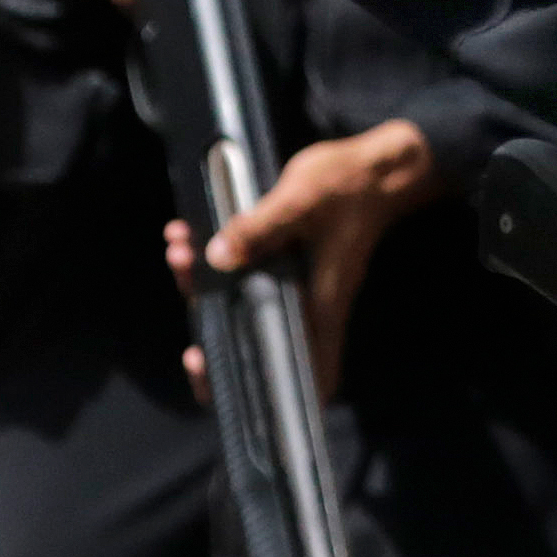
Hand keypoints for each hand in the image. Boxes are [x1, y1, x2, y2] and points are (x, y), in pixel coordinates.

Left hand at [169, 118, 440, 395]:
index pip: (300, 371)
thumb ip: (258, 229)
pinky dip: (216, 257)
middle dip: (208, 318)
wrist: (378, 167)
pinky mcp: (286, 265)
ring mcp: (295, 286)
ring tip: (178, 248)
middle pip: (254, 335)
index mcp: (319, 305)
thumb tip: (216, 258)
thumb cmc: (350, 187)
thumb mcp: (300, 200)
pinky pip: (244, 272)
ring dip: (204, 279)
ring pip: (242, 300)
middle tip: (183, 283)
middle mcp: (306, 305)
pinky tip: (189, 231)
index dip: (262, 388)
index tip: (214, 372)